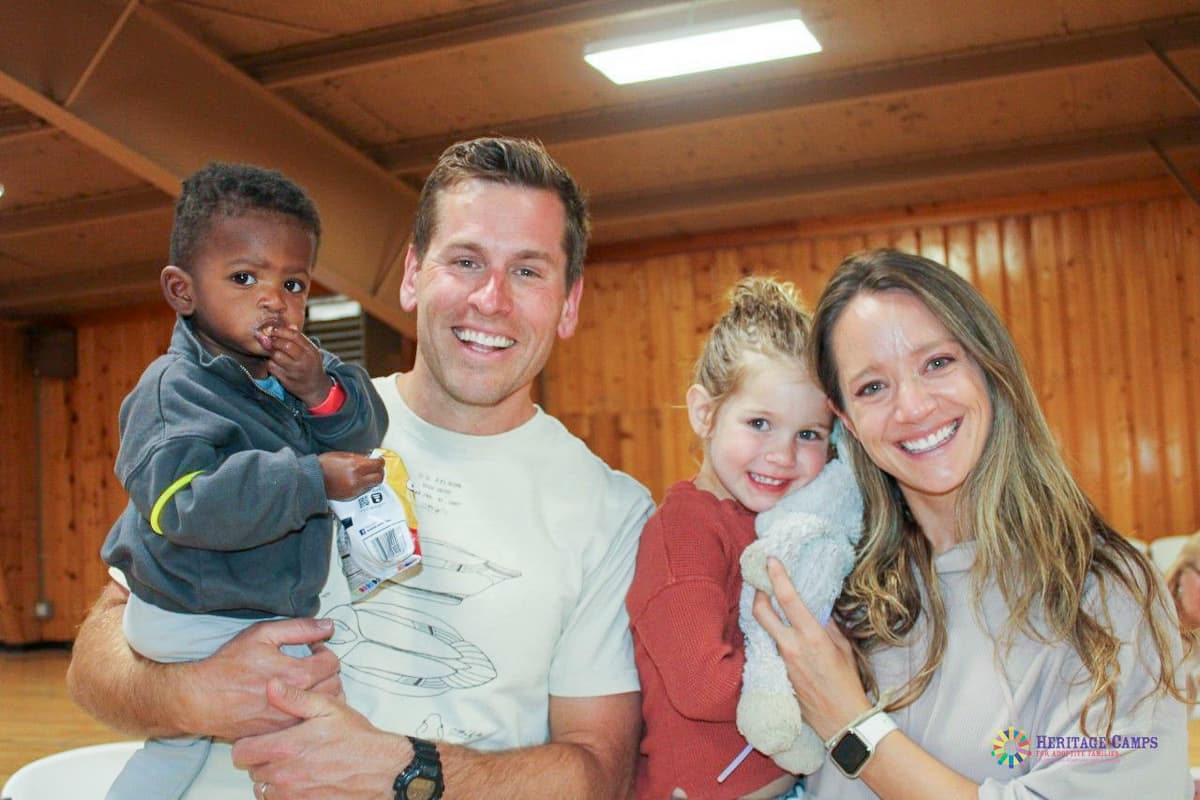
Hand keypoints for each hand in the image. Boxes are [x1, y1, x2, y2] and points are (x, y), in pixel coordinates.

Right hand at [179, 617, 341, 740]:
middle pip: (335, 685)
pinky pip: (307, 721)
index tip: (311, 649)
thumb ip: (300, 628)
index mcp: (298, 674)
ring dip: (321, 690)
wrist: (201, 698)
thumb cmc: (229, 665)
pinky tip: (293, 699)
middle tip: (309, 664)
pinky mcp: (280, 734)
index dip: (324, 650)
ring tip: (303, 681)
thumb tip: (328, 624)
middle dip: (326, 671)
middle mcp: (298, 701)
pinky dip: (308, 709)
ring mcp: (290, 721)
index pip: (333, 662)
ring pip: (325, 706)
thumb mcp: (262, 634)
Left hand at [233, 679, 411, 799]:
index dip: (248, 743)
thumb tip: (270, 685)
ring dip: (271, 778)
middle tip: (282, 749)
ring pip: (262, 788)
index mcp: (285, 747)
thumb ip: (295, 698)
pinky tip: (300, 780)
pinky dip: (284, 792)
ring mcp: (292, 794)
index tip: (260, 739)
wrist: (381, 770)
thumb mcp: (328, 708)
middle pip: (251, 770)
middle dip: (262, 759)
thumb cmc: (356, 738)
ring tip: (292, 765)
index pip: (241, 751)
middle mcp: (284, 774)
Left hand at [259, 325, 328, 406]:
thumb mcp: (311, 351)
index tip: (272, 329)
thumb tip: (290, 326)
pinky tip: (274, 363)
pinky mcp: (287, 380)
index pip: (295, 336)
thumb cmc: (310, 365)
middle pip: (285, 346)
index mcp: (311, 350)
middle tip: (271, 341)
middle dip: (275, 341)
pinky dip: (270, 363)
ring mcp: (296, 372)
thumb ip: (300, 339)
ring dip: (272, 353)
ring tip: (274, 353)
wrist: (315, 387)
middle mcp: (304, 361)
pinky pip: (272, 368)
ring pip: (277, 357)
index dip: (281, 331)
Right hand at [319, 452, 384, 499]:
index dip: (380, 461)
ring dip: (372, 479)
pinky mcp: (351, 496)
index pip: (377, 464)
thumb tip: (369, 458)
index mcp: (356, 466)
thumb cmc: (324, 465)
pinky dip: (364, 485)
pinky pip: (363, 490)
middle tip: (377, 468)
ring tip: (367, 474)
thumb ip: (358, 457)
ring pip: (372, 484)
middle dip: (379, 471)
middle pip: (379, 477)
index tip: (379, 460)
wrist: (313, 479)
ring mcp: (355, 489)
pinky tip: (358, 480)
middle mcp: (357, 479)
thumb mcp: (342, 455)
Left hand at [751, 558, 870, 739]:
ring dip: (761, 614)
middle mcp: (791, 647)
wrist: (841, 719)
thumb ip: (827, 625)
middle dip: (757, 592)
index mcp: (811, 637)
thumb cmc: (847, 682)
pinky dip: (768, 635)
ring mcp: (780, 662)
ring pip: (760, 629)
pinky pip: (766, 647)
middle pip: (761, 612)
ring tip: (764, 602)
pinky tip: (773, 630)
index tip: (771, 560)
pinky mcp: (776, 674)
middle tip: (759, 582)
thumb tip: (816, 608)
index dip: (778, 577)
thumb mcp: (843, 648)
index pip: (789, 599)